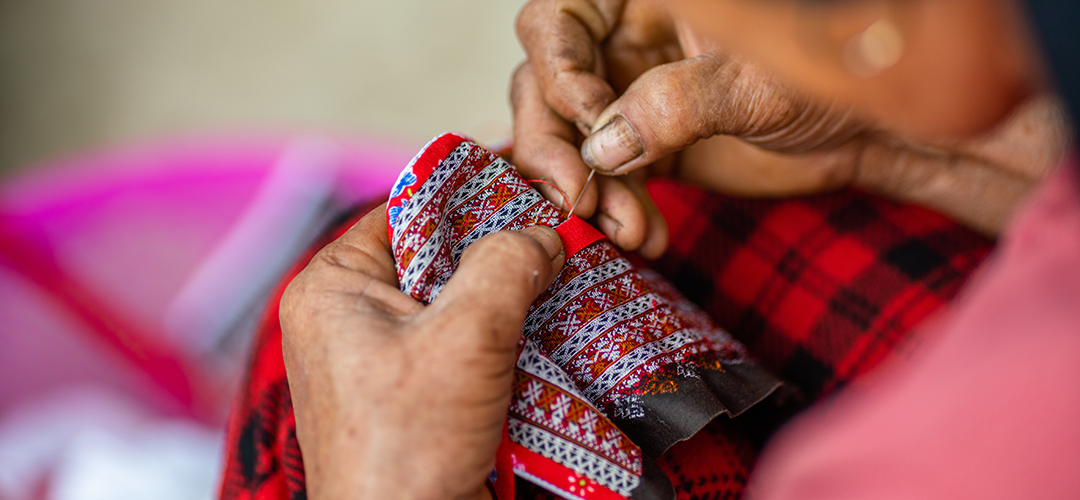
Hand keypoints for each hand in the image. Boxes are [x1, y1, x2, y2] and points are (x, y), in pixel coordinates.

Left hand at [280, 206, 564, 499]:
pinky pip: (464, 351)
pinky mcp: (413, 399)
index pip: (407, 210)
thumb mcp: (464, 338)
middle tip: (561, 239)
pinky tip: (549, 339)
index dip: (473, 196)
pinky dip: (506, 346)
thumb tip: (544, 233)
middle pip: (439, 258)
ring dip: (511, 304)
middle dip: (502, 255)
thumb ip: (506, 267)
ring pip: (459, 306)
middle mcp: (350, 318)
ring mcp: (381, 361)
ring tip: (565, 286)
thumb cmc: (406, 449)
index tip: (533, 187)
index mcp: (333, 287)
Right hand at [512, 0, 863, 256]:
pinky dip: (610, 209)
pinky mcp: (638, 145)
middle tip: (577, 196)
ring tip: (625, 229)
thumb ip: (678, 102)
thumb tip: (602, 143)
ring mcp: (624, 93)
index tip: (593, 122)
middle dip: (555, 145)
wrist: (864, 131)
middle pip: (542, 83)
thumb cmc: (831, 78)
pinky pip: (598, 176)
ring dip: (582, 189)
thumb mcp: (756, 82)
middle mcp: (622, 39)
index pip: (558, 18)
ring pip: (562, 136)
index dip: (559, 70)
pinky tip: (639, 234)